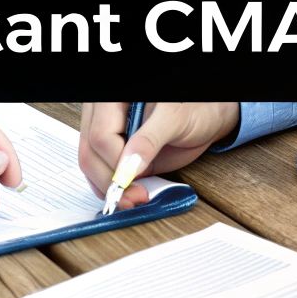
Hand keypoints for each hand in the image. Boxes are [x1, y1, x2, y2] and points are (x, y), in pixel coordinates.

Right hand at [76, 102, 239, 209]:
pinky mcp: (114, 147)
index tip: (132, 184)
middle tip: (135, 198)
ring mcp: (107, 130)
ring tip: (134, 198)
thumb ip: (149, 140)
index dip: (115, 164)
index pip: (102, 135)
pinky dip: (111, 185)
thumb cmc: (195, 107)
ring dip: (109, 187)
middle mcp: (104, 112)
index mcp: (114, 99)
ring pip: (91, 162)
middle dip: (110, 180)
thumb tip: (129, 167)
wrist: (206, 114)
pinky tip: (127, 193)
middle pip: (90, 151)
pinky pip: (100, 168)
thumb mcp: (174, 119)